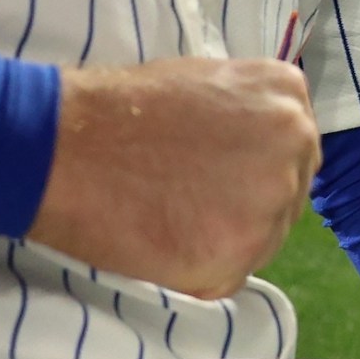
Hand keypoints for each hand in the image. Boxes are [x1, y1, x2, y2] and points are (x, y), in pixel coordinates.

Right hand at [27, 58, 319, 298]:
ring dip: (226, 239)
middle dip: (248, 204)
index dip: (256, 168)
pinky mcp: (239, 254)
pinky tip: (163, 244)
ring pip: (265, 238)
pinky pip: (231, 276)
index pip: (294, 149)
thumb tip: (259, 150)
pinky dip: (200, 271)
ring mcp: (271, 202)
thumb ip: (249, 115)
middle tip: (191, 203)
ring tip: (169, 220)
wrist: (64, 145)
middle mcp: (294, 144)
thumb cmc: (123, 108)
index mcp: (287, 97)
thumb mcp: (209, 82)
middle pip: (287, 193)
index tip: (221, 176)